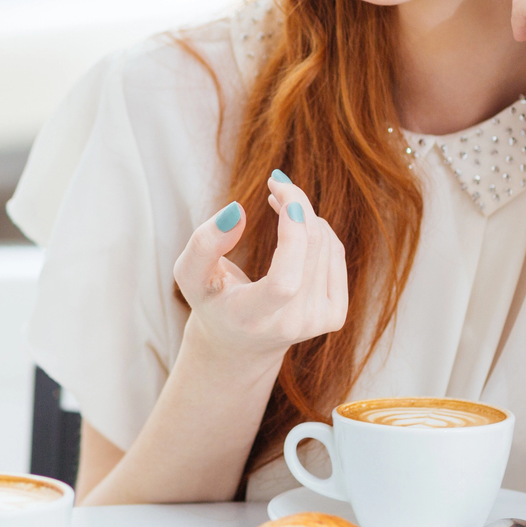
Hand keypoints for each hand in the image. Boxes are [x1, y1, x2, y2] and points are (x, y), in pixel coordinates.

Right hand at [172, 173, 347, 370]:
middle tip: (275, 182)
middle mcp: (290, 324)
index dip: (292, 237)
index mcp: (251, 318)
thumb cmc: (212, 300)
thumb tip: (238, 210)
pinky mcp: (335, 315)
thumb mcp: (190, 273)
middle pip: (310, 249)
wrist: (240, 344)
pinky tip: (296, 226)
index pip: (284, 283)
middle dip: (295, 204)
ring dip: (303, 213)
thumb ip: (204, 243)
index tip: (281, 197)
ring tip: (278, 202)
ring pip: (325, 243)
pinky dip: (317, 230)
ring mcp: (318, 322)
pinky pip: (334, 252)